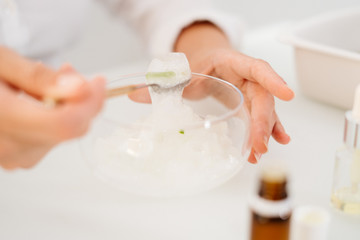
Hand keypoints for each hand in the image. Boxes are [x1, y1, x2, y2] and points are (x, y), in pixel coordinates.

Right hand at [0, 46, 104, 169]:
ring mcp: (13, 157)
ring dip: (68, 107)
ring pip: (65, 134)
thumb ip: (40, 77)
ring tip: (47, 83)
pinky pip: (53, 139)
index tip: (98, 81)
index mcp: (1, 119)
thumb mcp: (1, 62)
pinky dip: (56, 118)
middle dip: (80, 99)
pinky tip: (41, 102)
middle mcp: (8, 148)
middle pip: (70, 129)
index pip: (65, 123)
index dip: (90, 102)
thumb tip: (81, 89)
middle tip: (68, 70)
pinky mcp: (18, 158)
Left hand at [174, 22, 293, 162]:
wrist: (208, 63)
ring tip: (262, 151)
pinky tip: (276, 142)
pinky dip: (268, 130)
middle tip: (258, 145)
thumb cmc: (199, 64)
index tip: (286, 94)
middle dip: (263, 121)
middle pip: (262, 96)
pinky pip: (262, 116)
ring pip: (265, 109)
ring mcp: (251, 90)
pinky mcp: (250, 103)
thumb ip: (162, 84)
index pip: (257, 68)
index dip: (272, 80)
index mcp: (232, 62)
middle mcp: (247, 76)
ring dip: (267, 131)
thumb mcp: (182, 72)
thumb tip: (133, 95)